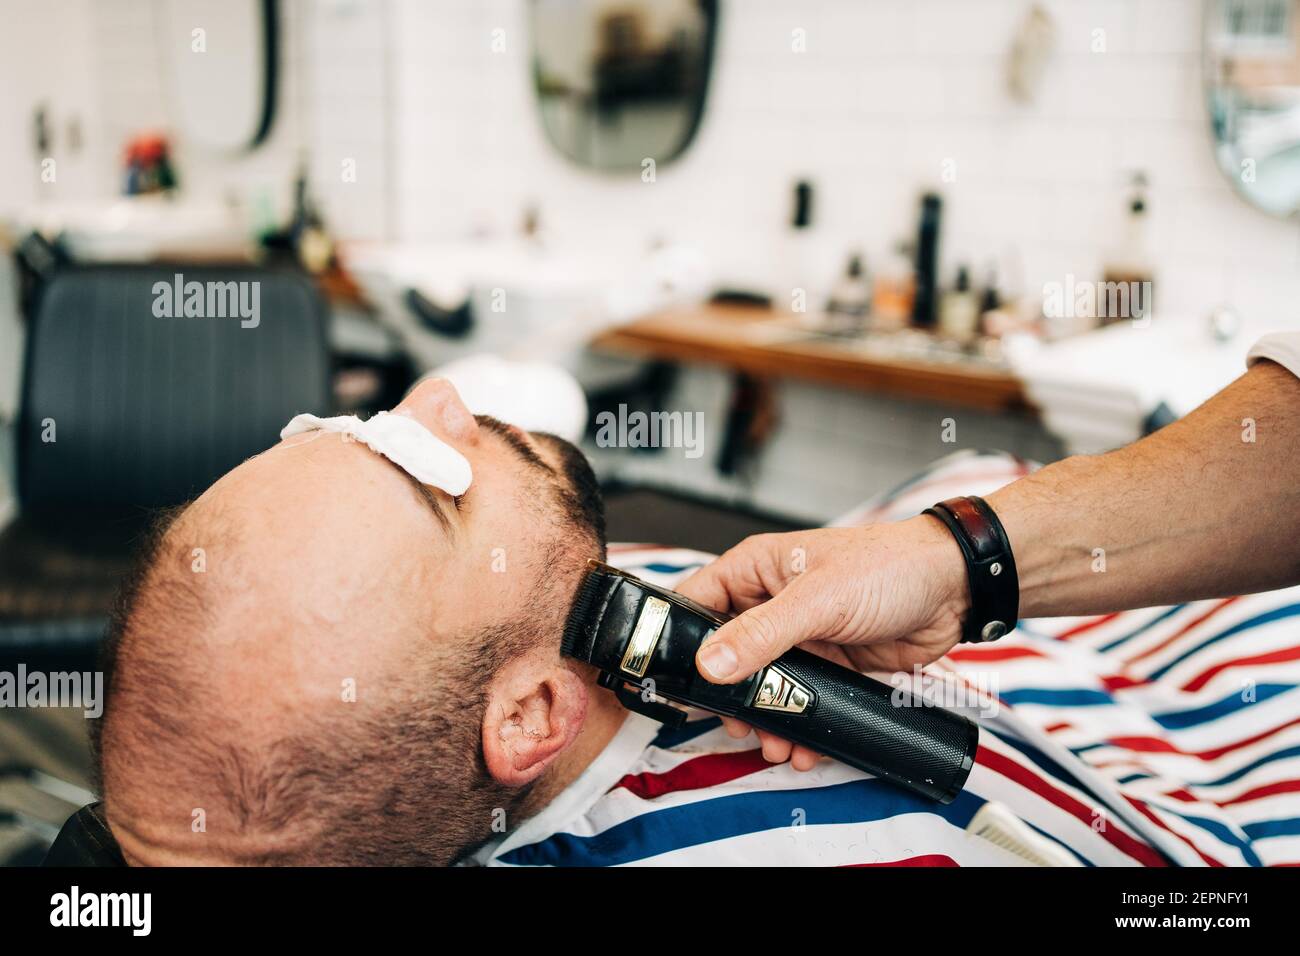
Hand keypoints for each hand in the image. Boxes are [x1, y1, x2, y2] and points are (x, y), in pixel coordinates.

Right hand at [674, 515, 968, 769]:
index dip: (678, 640)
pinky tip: (802, 748)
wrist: (955, 590)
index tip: (672, 681)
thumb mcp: (818, 600)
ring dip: (764, 719)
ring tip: (774, 744)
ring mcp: (799, 637)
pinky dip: (797, 726)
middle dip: (729, 698)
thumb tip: (710, 665)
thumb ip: (761, 634)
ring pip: (762, 687)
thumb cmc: (889, 567)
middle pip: (725, 657)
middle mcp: (770, 602)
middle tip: (737, 726)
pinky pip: (798, 701)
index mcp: (756, 570)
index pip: (695, 603)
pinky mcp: (827, 664)